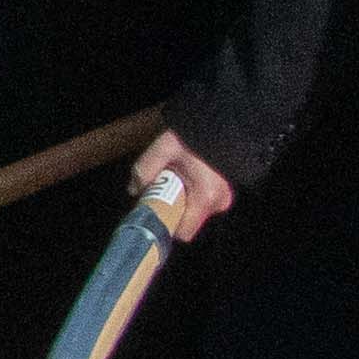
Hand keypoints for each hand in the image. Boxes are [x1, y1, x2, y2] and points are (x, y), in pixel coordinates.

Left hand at [133, 126, 240, 241]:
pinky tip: (186, 178)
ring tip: (175, 178)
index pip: (182, 232)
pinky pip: (200, 205)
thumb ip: (145, 170)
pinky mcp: (223, 195)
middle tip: (162, 186)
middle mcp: (217, 204)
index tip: (153, 208)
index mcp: (205, 198)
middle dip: (170, 208)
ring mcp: (223, 200)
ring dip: (180, 201)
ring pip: (192, 212)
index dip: (165, 223)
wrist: (221, 126)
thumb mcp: (163, 148)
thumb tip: (134, 190)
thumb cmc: (194, 137)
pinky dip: (190, 196)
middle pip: (185, 221)